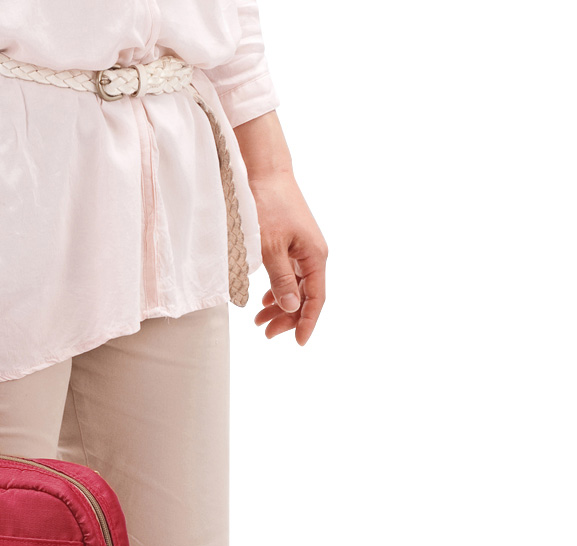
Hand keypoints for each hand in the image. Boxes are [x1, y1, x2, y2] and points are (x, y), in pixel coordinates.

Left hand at [251, 169, 327, 344]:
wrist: (265, 172)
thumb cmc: (267, 205)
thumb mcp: (270, 247)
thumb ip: (280, 278)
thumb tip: (291, 306)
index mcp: (315, 255)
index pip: (316, 298)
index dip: (308, 322)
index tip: (299, 342)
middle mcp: (313, 254)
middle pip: (306, 297)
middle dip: (288, 318)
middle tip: (266, 333)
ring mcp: (302, 249)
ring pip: (295, 287)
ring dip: (279, 306)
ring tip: (259, 321)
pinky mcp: (291, 244)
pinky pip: (289, 275)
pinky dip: (277, 290)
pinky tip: (265, 300)